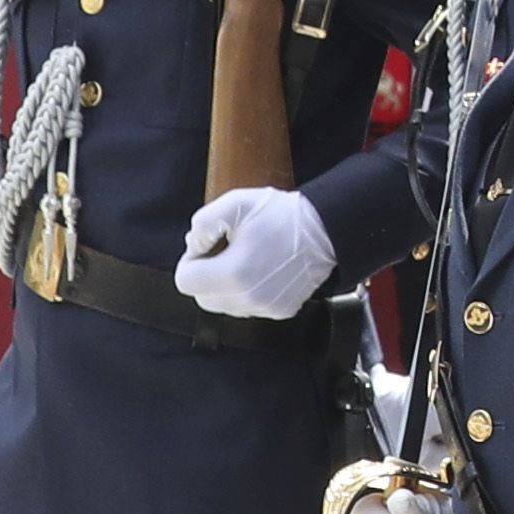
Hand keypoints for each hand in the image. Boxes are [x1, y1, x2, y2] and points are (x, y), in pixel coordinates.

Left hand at [176, 188, 335, 324]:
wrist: (328, 228)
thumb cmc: (285, 214)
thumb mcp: (236, 203)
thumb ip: (202, 223)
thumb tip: (194, 245)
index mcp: (232, 273)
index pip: (184, 281)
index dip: (191, 260)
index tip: (208, 247)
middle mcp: (247, 298)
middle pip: (203, 298)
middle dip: (206, 277)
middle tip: (224, 253)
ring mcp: (266, 307)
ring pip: (226, 305)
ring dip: (227, 287)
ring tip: (246, 260)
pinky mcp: (281, 310)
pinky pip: (250, 307)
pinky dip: (249, 293)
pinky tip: (263, 271)